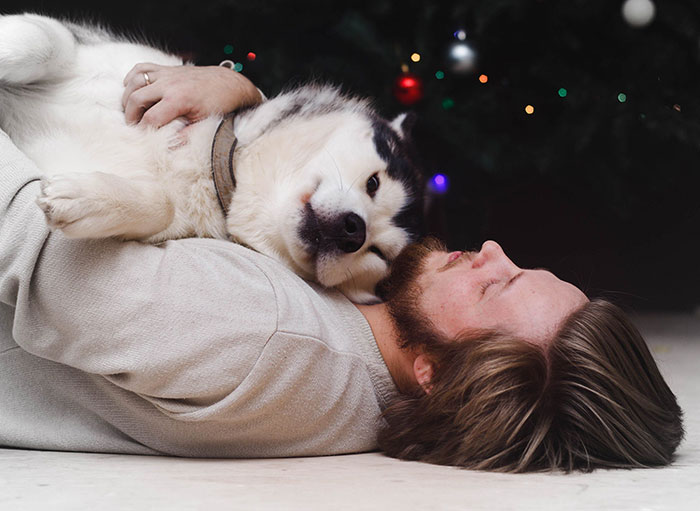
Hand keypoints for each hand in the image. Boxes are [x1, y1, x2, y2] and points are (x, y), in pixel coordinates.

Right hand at [122, 63, 262, 126]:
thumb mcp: (204, 123)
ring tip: (131, 111)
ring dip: (128, 96)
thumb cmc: (218, 104)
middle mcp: (169, 83)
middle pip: (135, 98)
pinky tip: (131, 89)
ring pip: (134, 81)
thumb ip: (185, 135)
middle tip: (133, 126)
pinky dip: (132, 78)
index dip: (142, 130)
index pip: (150, 117)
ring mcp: (166, 73)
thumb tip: (169, 148)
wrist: (228, 83)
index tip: (142, 138)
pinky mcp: (166, 68)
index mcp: (178, 99)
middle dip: (130, 115)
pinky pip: (141, 68)